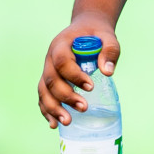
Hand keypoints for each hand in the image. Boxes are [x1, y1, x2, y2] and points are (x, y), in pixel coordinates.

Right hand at [37, 11, 120, 128]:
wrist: (86, 29)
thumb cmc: (97, 34)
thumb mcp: (108, 37)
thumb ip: (110, 50)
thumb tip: (108, 72)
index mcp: (61, 44)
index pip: (62, 61)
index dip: (73, 75)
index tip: (90, 87)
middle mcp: (50, 58)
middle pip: (50, 79)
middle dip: (65, 96)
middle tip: (83, 107)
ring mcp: (47, 69)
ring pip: (43, 91)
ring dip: (53, 108)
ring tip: (68, 121)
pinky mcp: (49, 80)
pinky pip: (43, 96)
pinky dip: (46, 111)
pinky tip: (54, 124)